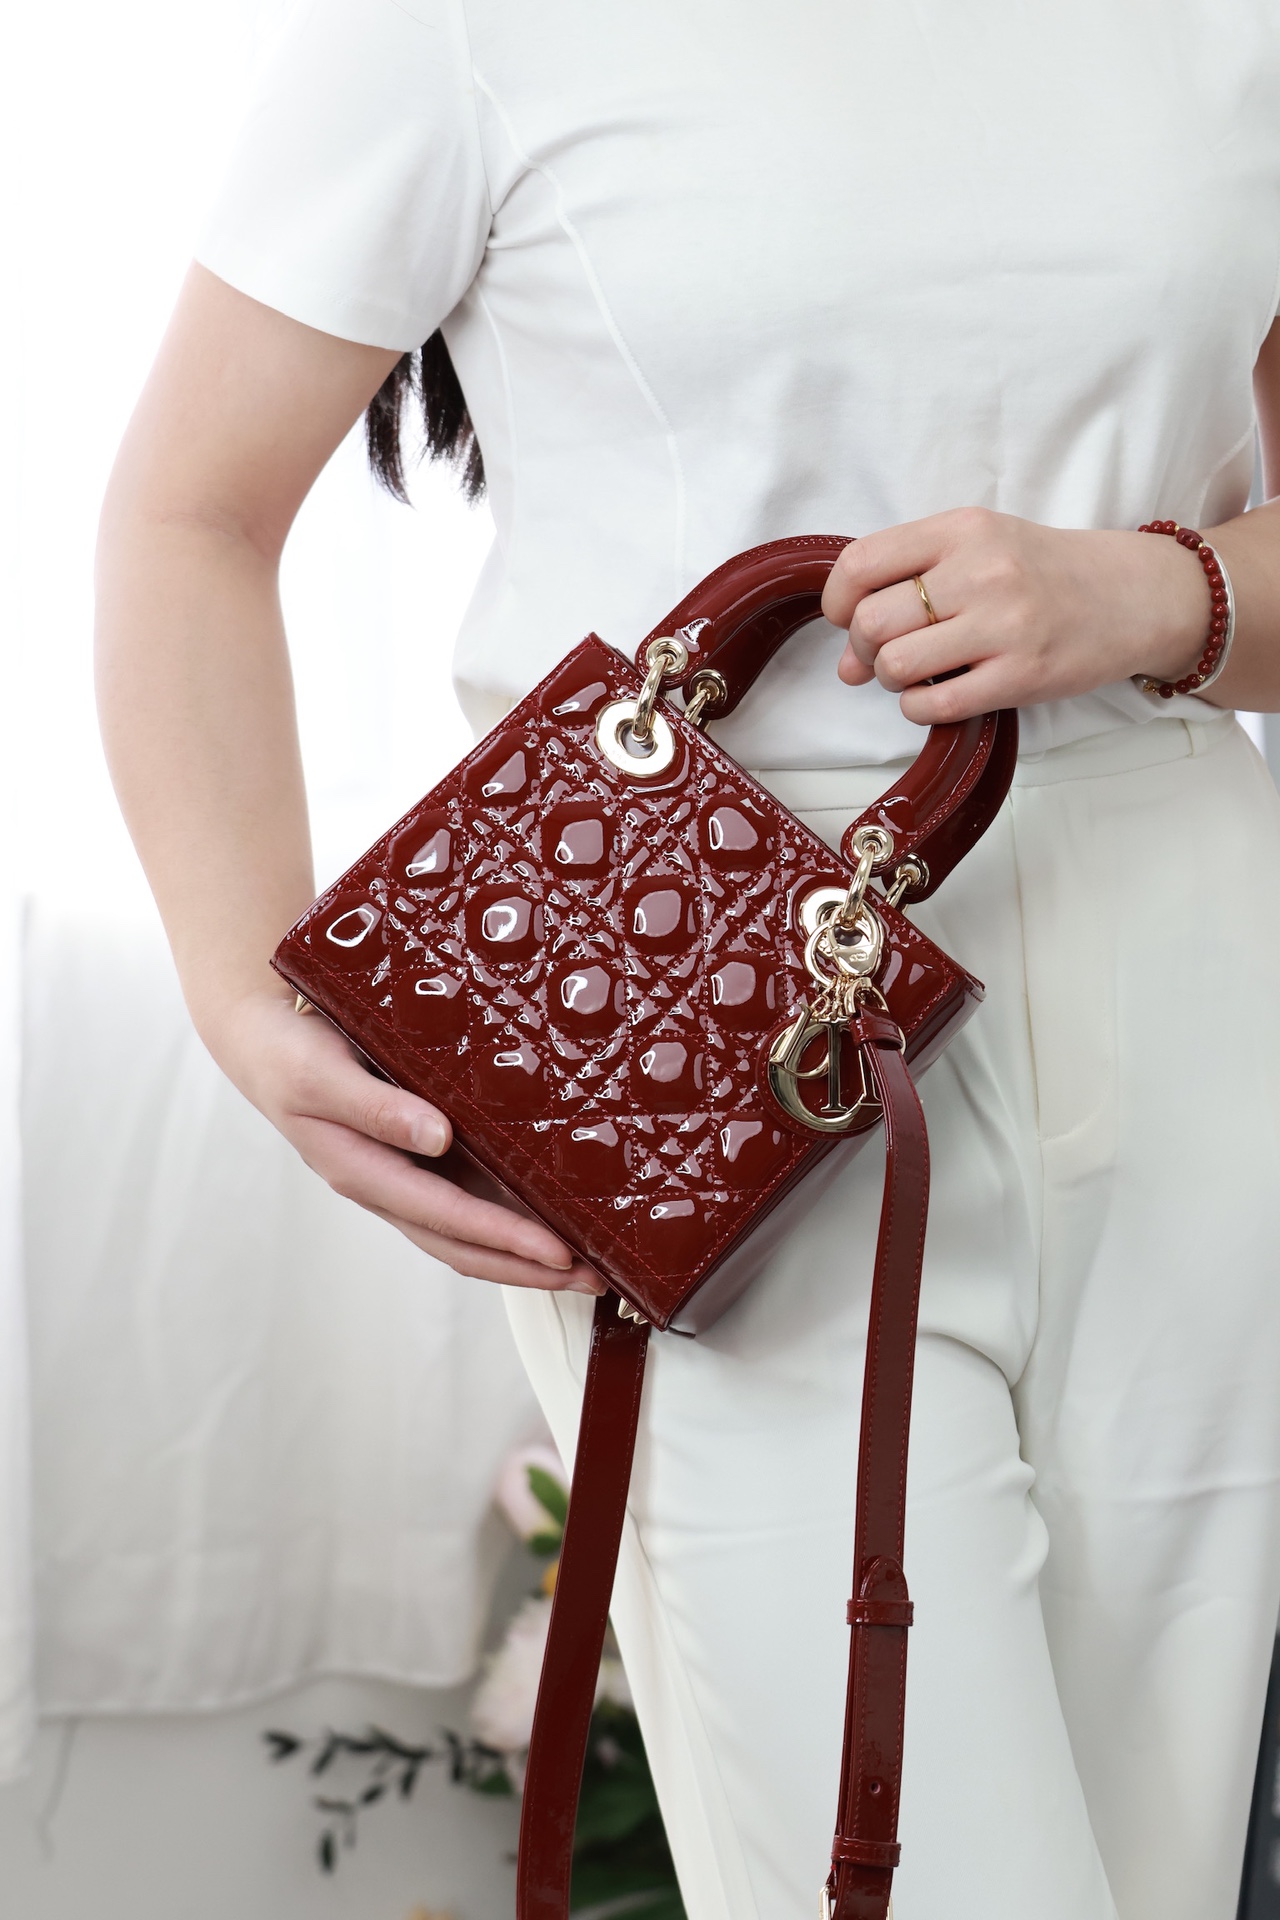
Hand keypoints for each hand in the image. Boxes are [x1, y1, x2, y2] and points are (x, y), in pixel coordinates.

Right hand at [205, 989, 604, 1293]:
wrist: (264, 1041)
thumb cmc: (288, 1056)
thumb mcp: (321, 1075)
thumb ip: (376, 1107)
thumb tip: (437, 1137)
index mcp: (364, 1172)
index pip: (446, 1219)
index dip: (503, 1238)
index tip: (556, 1252)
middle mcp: (390, 1185)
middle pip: (466, 1245)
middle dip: (530, 1267)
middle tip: (596, 1277)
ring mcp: (407, 1176)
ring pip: (472, 1231)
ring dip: (527, 1252)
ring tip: (588, 1260)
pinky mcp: (420, 1157)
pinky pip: (472, 1196)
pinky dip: (512, 1212)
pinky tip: (553, 1210)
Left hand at [820, 507, 1211, 724]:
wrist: (1132, 596)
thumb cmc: (1043, 573)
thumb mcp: (978, 552)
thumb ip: (908, 588)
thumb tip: (845, 663)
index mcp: (963, 529)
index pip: (860, 562)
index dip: (837, 601)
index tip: (847, 617)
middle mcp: (982, 571)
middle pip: (871, 622)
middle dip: (864, 648)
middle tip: (886, 652)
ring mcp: (1004, 625)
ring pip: (896, 665)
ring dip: (891, 680)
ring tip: (917, 673)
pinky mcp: (1022, 675)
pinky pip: (934, 706)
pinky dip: (917, 709)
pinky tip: (936, 696)